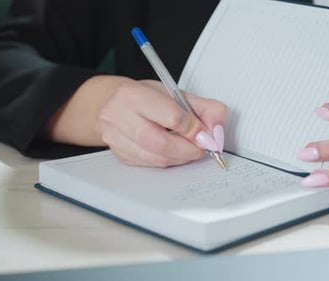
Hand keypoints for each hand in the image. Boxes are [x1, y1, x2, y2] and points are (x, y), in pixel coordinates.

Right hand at [99, 79, 227, 166]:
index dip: (195, 129)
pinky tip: (175, 153)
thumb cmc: (145, 97)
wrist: (111, 102)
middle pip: (162, 143)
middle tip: (203, 147)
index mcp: (134, 95)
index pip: (172, 117)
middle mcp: (119, 117)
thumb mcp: (175, 93)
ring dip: (181, 158)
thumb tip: (217, 129)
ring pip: (157, 158)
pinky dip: (169, 161)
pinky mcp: (120, 155)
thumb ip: (203, 108)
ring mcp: (115, 139)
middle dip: (190, 149)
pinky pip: (150, 165)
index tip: (207, 134)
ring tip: (191, 149)